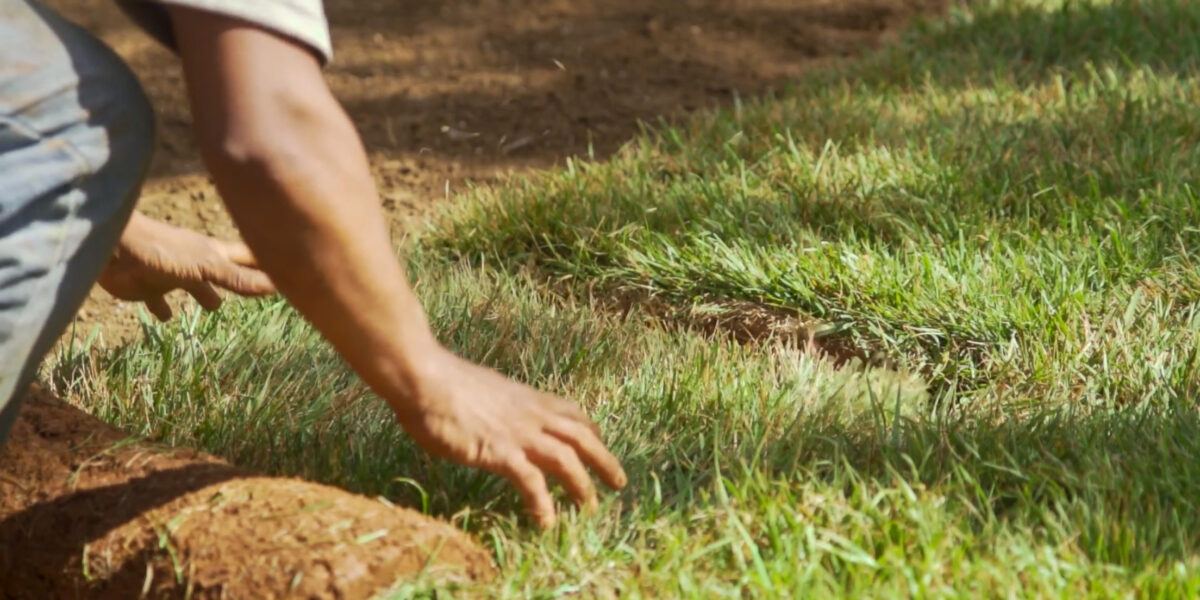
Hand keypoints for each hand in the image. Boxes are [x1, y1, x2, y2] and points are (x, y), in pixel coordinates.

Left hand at [98, 211, 275, 319]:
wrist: (112, 248)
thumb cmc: (162, 252)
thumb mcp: (206, 266)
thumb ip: (237, 278)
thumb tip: (276, 286)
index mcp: (213, 253)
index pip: (247, 258)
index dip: (265, 263)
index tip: (287, 267)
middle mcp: (196, 262)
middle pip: (225, 271)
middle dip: (240, 277)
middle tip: (258, 286)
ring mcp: (172, 275)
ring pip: (194, 286)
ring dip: (204, 294)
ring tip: (214, 307)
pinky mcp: (149, 288)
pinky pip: (159, 301)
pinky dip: (163, 308)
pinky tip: (166, 318)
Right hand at [394, 347, 626, 527]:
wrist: (425, 378)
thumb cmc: (442, 383)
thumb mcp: (482, 389)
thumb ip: (496, 404)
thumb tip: (492, 411)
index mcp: (527, 397)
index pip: (572, 412)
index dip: (590, 430)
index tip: (599, 443)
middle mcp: (531, 414)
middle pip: (582, 436)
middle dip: (604, 459)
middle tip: (619, 482)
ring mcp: (519, 433)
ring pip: (567, 459)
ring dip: (582, 484)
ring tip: (590, 508)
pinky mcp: (501, 452)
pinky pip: (532, 482)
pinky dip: (544, 503)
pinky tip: (546, 522)